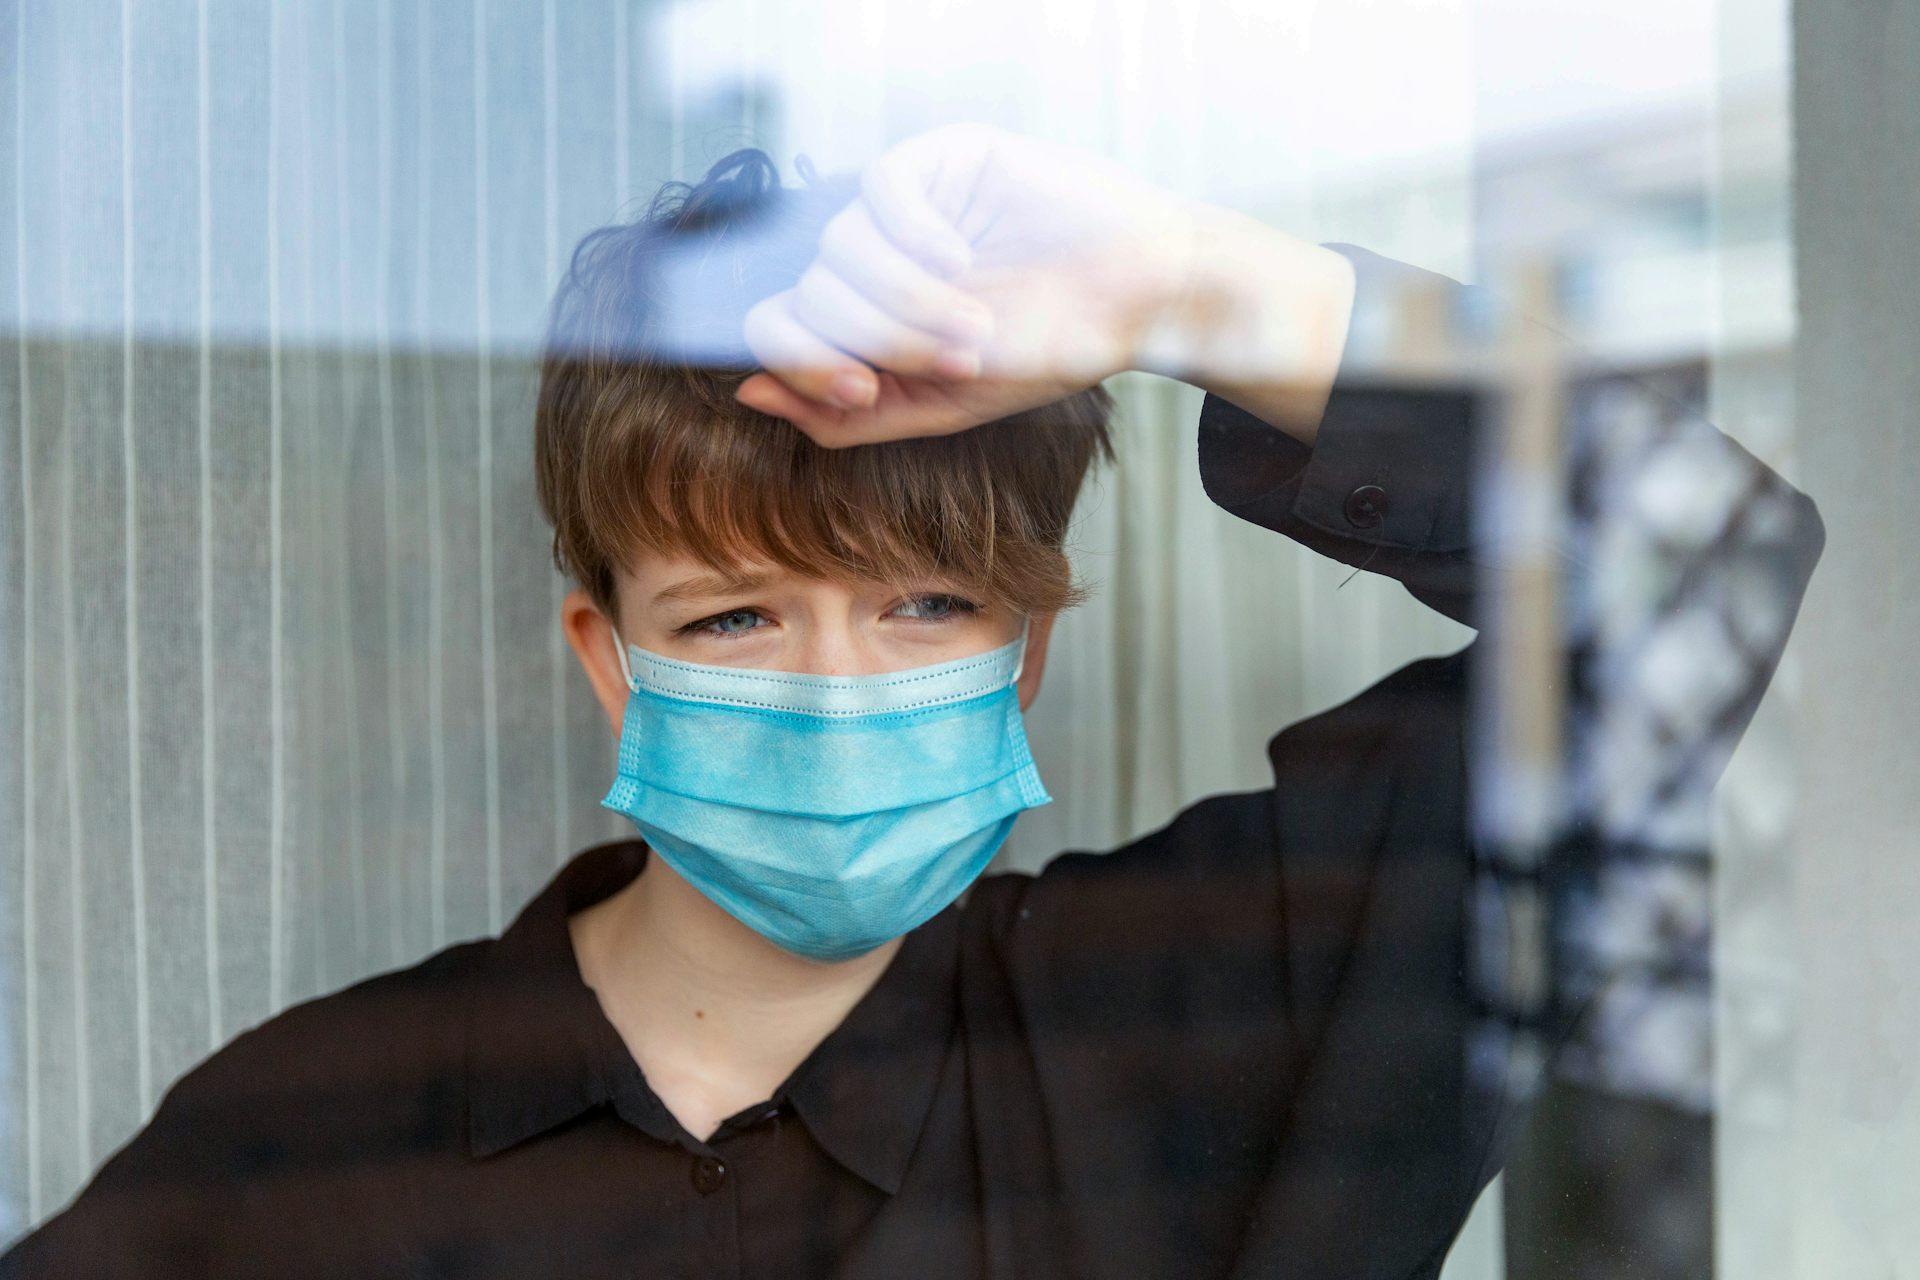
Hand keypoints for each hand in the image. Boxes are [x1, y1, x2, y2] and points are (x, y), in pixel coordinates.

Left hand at [735, 123, 1197, 446]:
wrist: (1135, 296)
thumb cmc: (1046, 350)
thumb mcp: (938, 406)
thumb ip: (843, 415)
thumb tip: (749, 393)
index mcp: (863, 320)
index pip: (777, 329)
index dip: (801, 363)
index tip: (861, 390)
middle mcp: (870, 261)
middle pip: (808, 295)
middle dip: (877, 337)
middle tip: (957, 355)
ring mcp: (899, 208)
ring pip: (840, 248)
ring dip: (907, 297)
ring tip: (977, 318)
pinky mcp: (935, 159)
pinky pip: (878, 190)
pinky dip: (913, 235)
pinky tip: (961, 257)